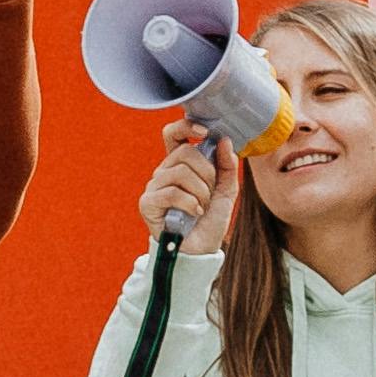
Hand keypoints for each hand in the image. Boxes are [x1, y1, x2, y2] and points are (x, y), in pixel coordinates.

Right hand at [136, 129, 239, 247]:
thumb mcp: (227, 191)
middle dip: (207, 173)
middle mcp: (165, 171)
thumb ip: (228, 166)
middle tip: (210, 192)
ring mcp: (154, 186)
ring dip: (201, 191)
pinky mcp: (148, 202)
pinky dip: (190, 203)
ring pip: (181, 172)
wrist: (201, 250)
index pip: (174, 133)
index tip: (206, 131)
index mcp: (180, 164)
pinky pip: (172, 192)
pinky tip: (193, 213)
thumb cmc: (210, 220)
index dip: (186, 126)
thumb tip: (224, 140)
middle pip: (186, 152)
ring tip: (202, 206)